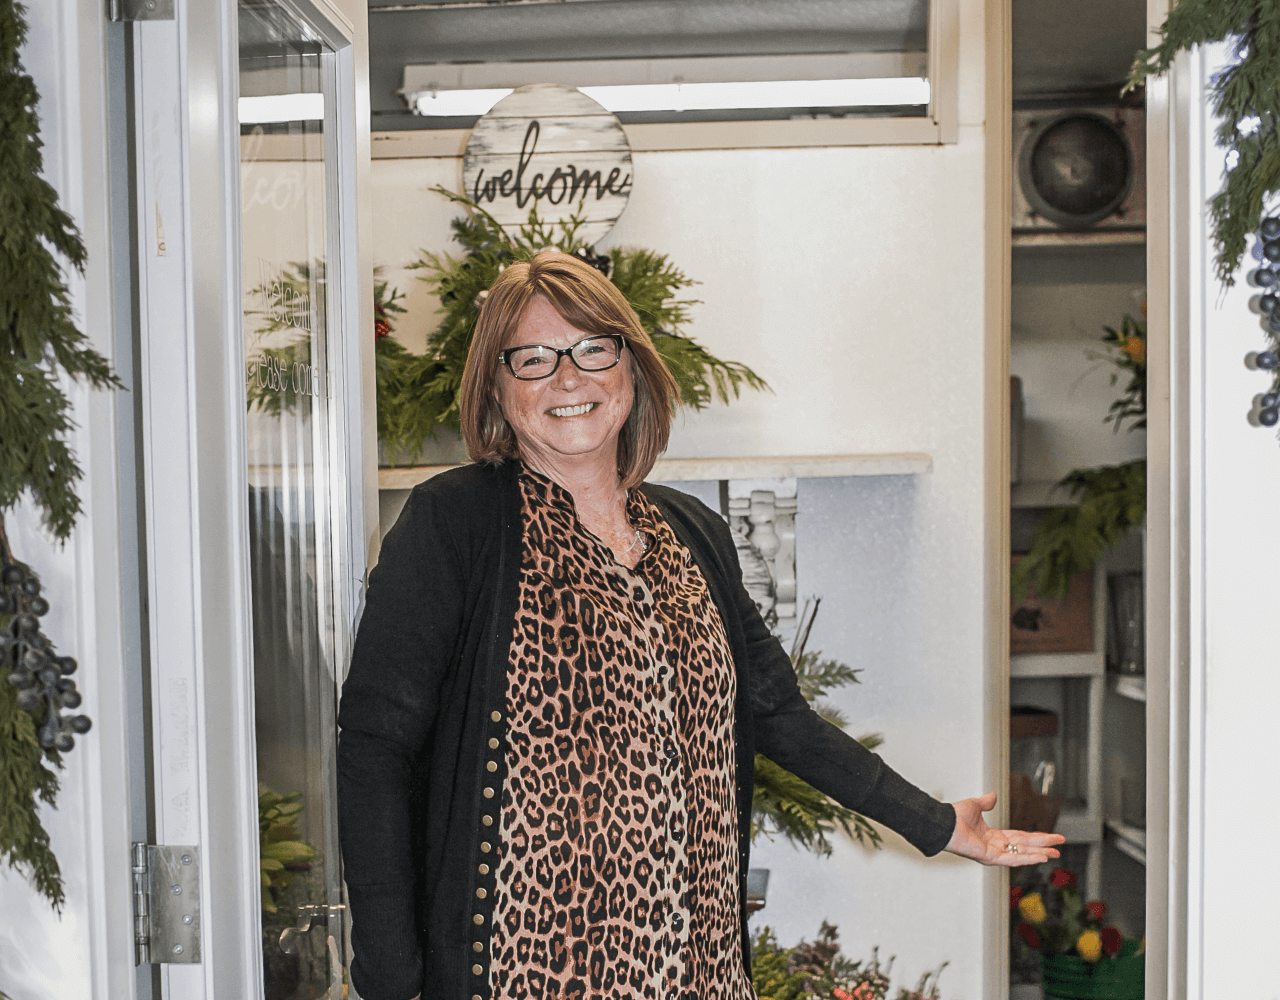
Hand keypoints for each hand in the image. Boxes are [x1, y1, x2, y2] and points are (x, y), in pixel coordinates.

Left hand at [944, 791, 1064, 865]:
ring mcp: (994, 854)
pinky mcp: (990, 857)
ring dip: (1039, 854)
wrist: (944, 823)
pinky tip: (1040, 857)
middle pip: (1025, 846)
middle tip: (1060, 846)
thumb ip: (986, 802)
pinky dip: (1027, 858)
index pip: (1021, 838)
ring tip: (1055, 854)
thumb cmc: (954, 817)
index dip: (1037, 837)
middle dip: (1043, 846)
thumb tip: (994, 795)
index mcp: (993, 837)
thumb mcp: (974, 806)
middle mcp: (996, 847)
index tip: (1052, 837)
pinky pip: (1012, 858)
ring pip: (1022, 854)